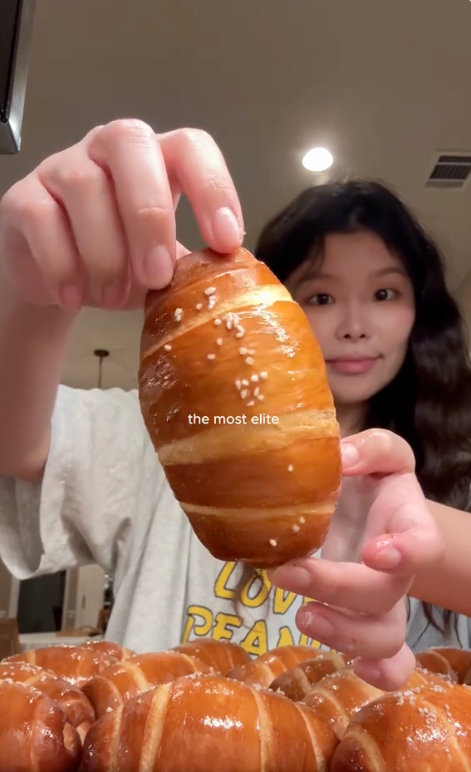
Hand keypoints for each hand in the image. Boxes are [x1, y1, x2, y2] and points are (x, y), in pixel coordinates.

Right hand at [0, 121, 243, 310]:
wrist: (62, 285)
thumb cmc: (123, 267)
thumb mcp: (164, 267)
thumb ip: (191, 265)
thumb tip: (229, 282)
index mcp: (157, 160)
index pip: (190, 147)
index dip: (212, 187)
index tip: (225, 241)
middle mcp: (110, 150)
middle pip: (131, 145)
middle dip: (149, 215)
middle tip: (158, 275)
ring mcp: (63, 167)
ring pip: (84, 186)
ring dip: (105, 250)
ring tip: (114, 297)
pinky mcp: (24, 198)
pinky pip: (41, 218)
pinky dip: (62, 264)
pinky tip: (75, 297)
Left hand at [269, 429, 443, 690]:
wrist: (369, 506)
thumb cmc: (369, 478)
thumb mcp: (376, 453)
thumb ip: (368, 448)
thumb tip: (341, 456)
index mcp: (406, 522)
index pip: (423, 540)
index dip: (407, 551)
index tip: (375, 551)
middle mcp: (397, 567)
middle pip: (385, 594)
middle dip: (339, 588)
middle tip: (290, 574)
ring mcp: (381, 598)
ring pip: (384, 635)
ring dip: (345, 633)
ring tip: (303, 618)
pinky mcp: (362, 616)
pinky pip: (387, 659)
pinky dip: (378, 672)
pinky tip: (354, 668)